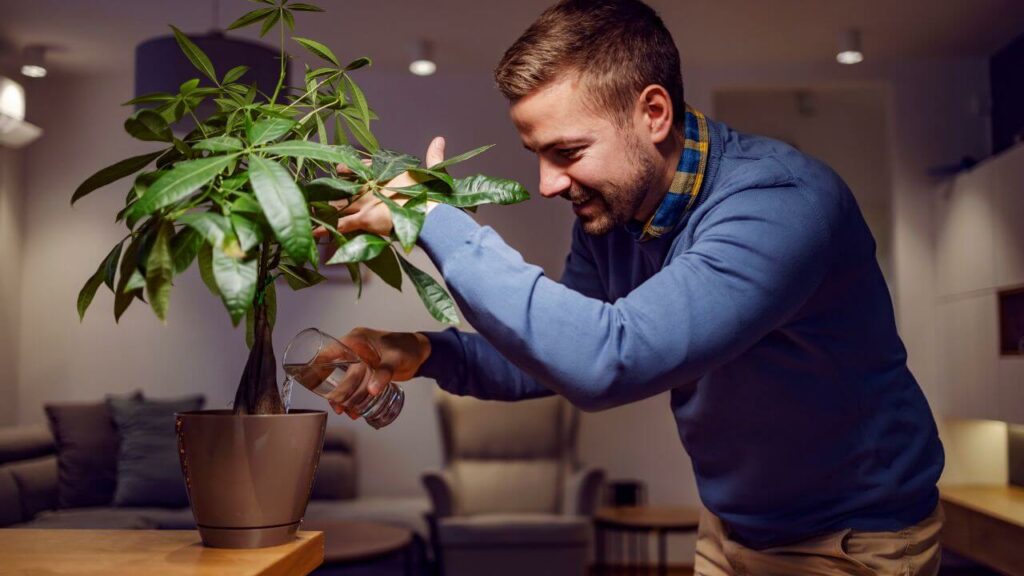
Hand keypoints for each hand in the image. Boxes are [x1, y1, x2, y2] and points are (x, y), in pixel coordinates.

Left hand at [313, 136, 445, 239]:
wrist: (431, 213)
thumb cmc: (433, 195)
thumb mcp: (433, 173)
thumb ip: (434, 157)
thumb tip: (439, 140)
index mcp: (385, 174)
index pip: (363, 167)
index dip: (349, 169)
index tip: (339, 169)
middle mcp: (371, 186)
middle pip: (345, 187)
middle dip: (330, 191)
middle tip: (315, 192)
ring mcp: (366, 202)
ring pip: (339, 205)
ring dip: (323, 209)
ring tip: (307, 211)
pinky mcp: (365, 219)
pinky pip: (341, 225)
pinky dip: (327, 229)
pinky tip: (313, 232)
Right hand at [322, 327, 431, 417]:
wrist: (421, 353)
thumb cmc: (408, 348)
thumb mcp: (395, 359)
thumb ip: (384, 373)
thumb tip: (372, 390)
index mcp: (356, 340)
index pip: (330, 351)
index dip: (319, 367)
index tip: (314, 384)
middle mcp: (355, 350)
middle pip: (337, 371)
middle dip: (337, 390)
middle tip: (338, 407)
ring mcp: (361, 362)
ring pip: (346, 381)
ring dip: (345, 397)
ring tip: (346, 412)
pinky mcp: (368, 373)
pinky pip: (357, 386)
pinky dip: (355, 397)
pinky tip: (355, 410)